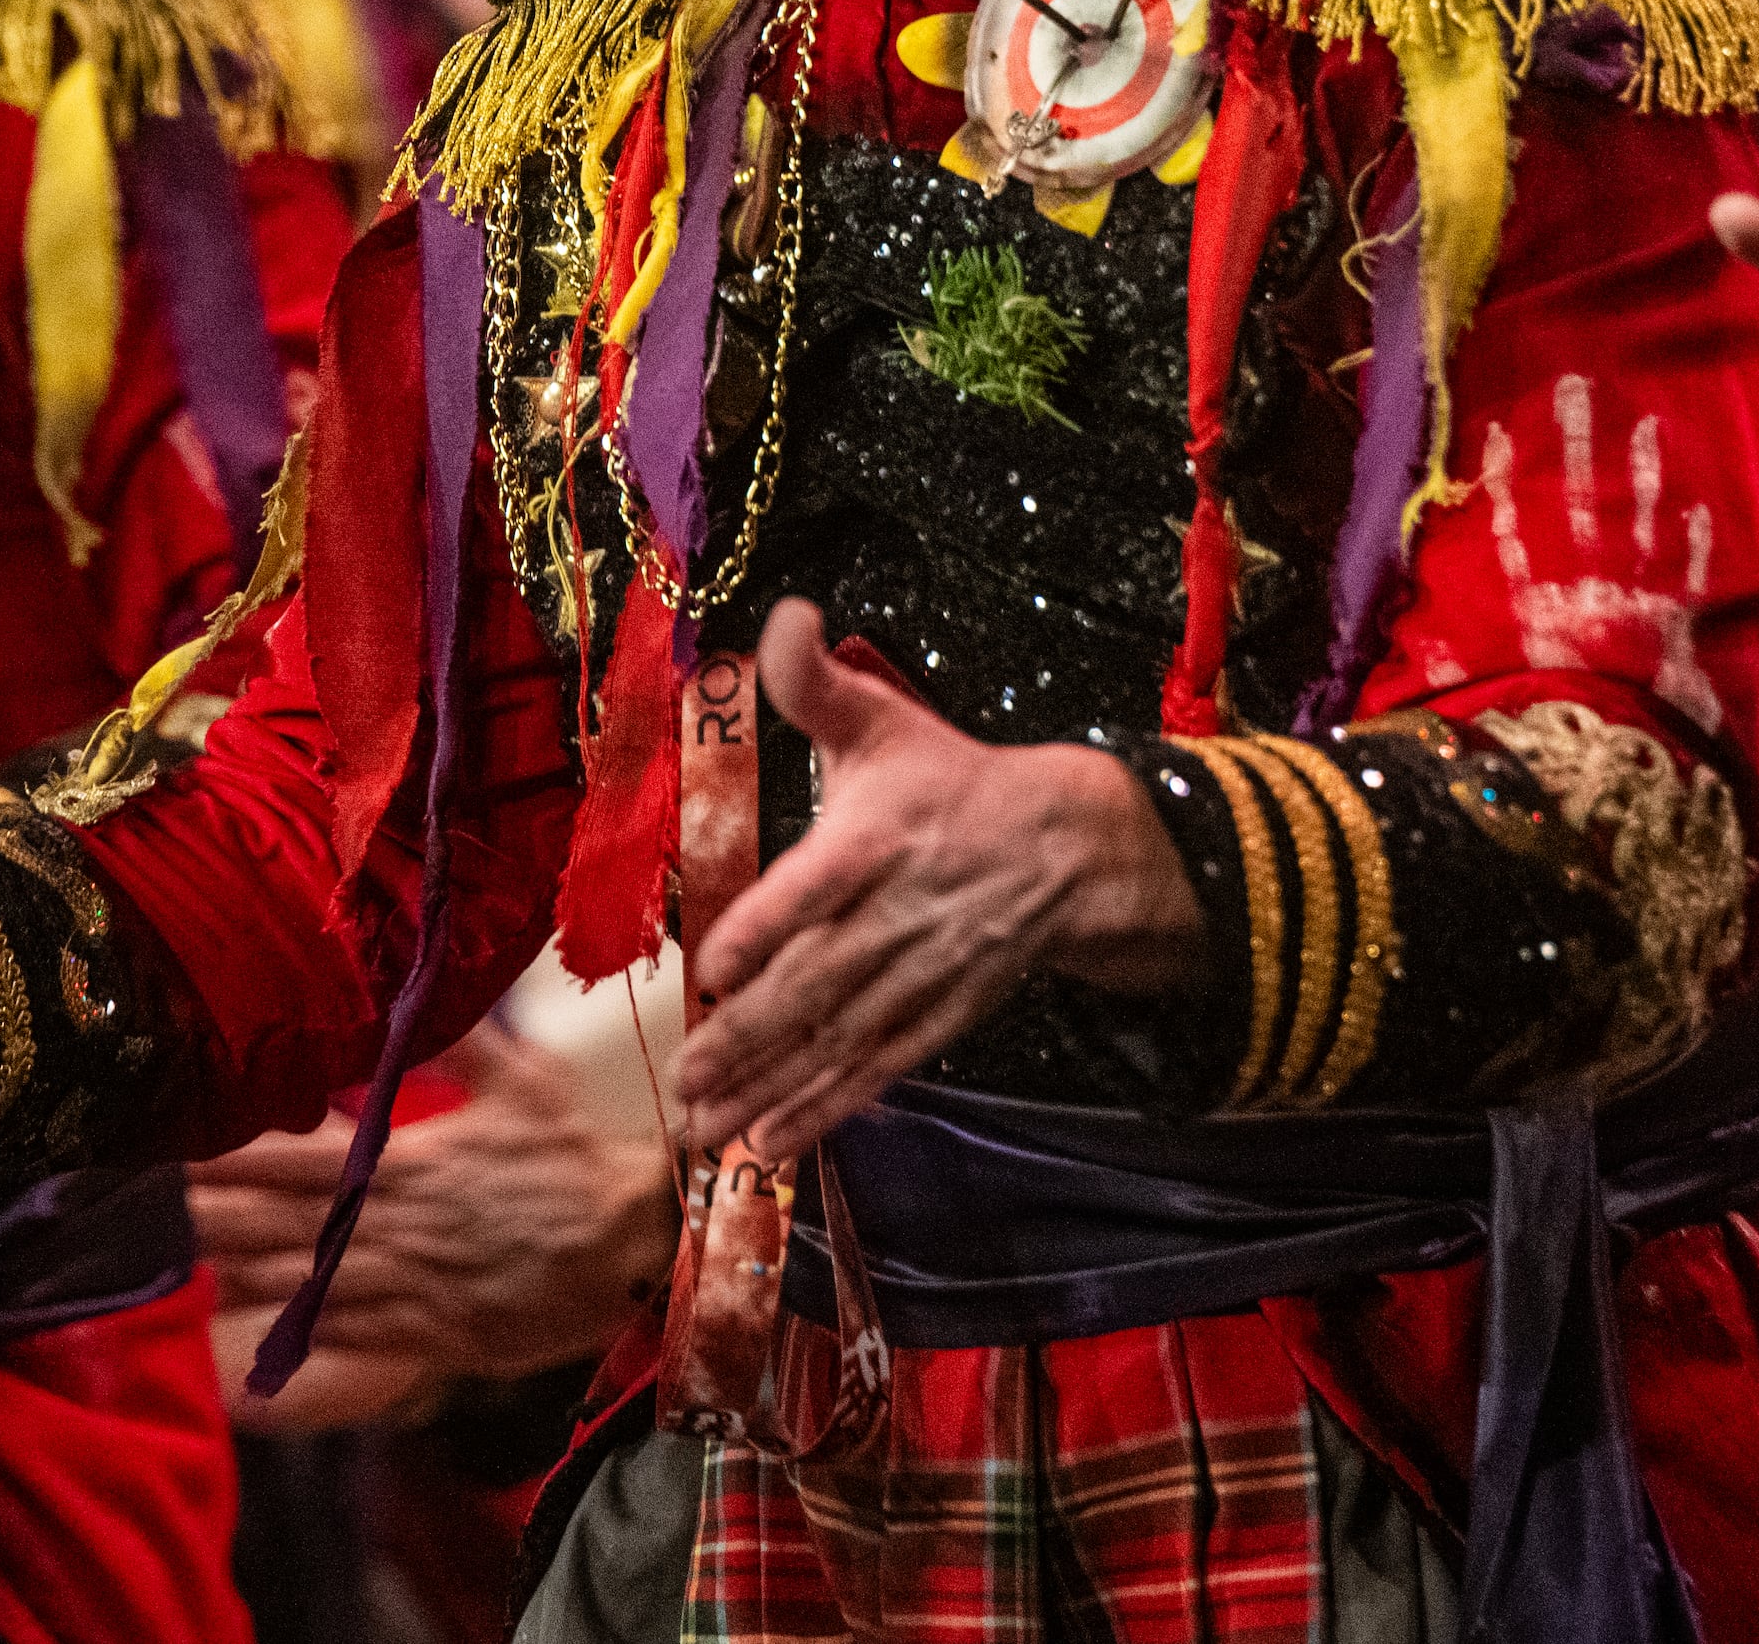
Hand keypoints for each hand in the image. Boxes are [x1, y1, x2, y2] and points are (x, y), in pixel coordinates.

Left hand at [196, 1019, 668, 1425]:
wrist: (636, 1251)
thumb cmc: (580, 1162)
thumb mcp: (527, 1085)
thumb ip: (464, 1046)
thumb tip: (420, 993)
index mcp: (412, 1163)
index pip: (302, 1158)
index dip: (235, 1157)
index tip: (180, 1147)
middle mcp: (398, 1226)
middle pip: (287, 1222)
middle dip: (216, 1214)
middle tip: (150, 1207)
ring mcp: (411, 1285)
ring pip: (306, 1281)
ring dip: (240, 1273)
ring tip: (180, 1263)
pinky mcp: (430, 1333)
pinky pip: (350, 1337)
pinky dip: (298, 1336)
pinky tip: (247, 1335)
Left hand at [669, 602, 1193, 1161]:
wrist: (1072, 849)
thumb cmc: (953, 781)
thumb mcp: (885, 720)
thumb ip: (816, 681)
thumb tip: (783, 615)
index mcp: (876, 841)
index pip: (817, 887)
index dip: (769, 929)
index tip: (716, 970)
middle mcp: (896, 916)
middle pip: (818, 984)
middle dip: (750, 1039)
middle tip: (686, 1082)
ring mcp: (918, 976)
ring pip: (839, 1040)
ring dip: (771, 1088)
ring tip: (707, 1127)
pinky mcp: (937, 1016)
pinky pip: (876, 1070)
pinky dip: (826, 1108)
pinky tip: (774, 1143)